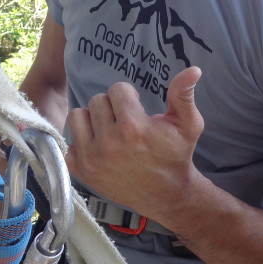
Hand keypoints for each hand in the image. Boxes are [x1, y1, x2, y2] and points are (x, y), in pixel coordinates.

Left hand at [66, 66, 203, 220]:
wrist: (167, 194)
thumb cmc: (177, 155)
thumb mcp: (188, 124)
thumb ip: (184, 95)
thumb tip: (194, 69)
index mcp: (133, 127)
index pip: (117, 89)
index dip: (129, 96)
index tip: (137, 108)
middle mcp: (108, 142)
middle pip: (97, 101)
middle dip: (112, 107)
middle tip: (125, 122)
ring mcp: (92, 158)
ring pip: (77, 117)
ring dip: (92, 120)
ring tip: (109, 130)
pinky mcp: (81, 171)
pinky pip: (68, 142)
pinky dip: (82, 143)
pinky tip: (99, 147)